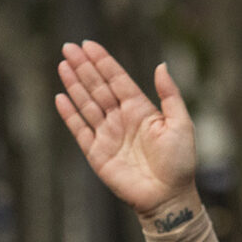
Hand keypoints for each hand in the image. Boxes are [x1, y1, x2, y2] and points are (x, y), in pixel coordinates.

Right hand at [54, 43, 198, 224]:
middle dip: (83, 67)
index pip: (117, 79)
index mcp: (140, 110)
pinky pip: (80, 130)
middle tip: (68, 47)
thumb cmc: (180, 162)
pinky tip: (61, 97)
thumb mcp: (181, 123)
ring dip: (74, 84)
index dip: (103, 62)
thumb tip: (161, 65)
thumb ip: (170, 95)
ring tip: (62, 64)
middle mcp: (122, 119)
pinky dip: (70, 114)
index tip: (88, 44)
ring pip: (87, 104)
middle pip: (98, 87)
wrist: (168, 197)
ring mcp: (108, 135)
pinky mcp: (97, 153)